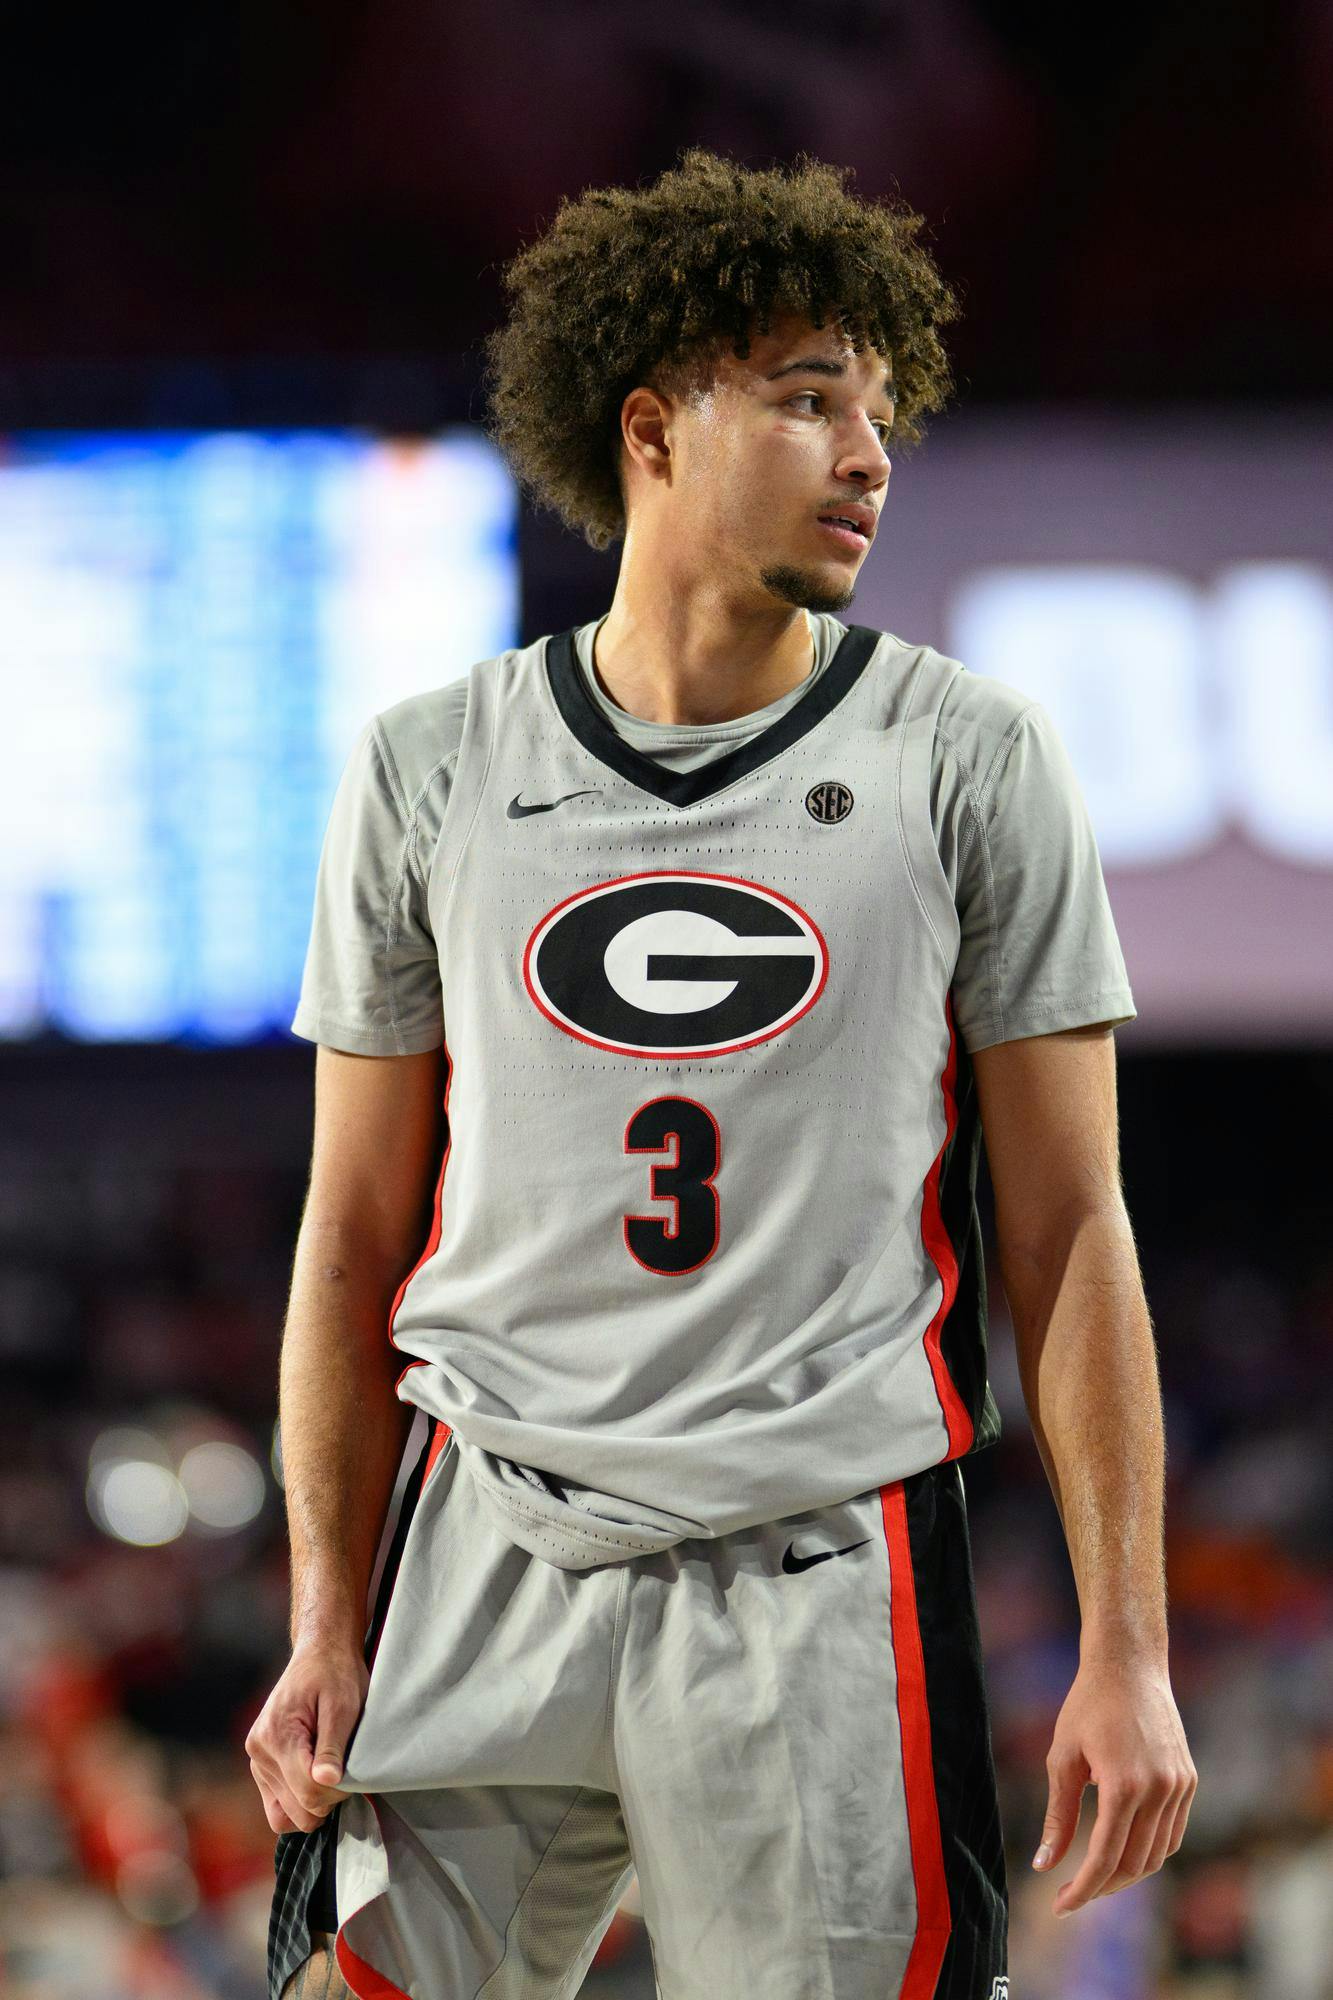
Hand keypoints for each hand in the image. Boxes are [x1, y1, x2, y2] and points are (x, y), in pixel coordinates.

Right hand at [244, 1638, 368, 1834]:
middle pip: (298, 1810)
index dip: (339, 1789)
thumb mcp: (342, 1705)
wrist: (319, 1653)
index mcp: (278, 1735)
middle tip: (345, 1769)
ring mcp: (257, 1761)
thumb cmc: (335, 1674)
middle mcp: (259, 1751)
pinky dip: (297, 1802)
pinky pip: (277, 1806)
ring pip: (285, 1815)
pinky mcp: (260, 1766)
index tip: (355, 1769)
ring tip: (330, 1772)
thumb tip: (327, 1781)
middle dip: (327, 1798)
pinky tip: (316, 1779)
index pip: (310, 1791)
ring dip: (312, 1803)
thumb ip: (333, 1746)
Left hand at [1033, 1655, 1196, 1915]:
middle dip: (1102, 1887)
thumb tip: (1044, 1864)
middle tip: (1072, 1894)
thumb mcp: (1062, 1757)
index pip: (1105, 1858)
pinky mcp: (1189, 1780)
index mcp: (1124, 1786)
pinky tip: (1124, 1849)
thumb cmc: (1087, 1706)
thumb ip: (1057, 1815)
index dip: (1082, 1889)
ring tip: (1095, 1876)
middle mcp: (1159, 1791)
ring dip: (1127, 1873)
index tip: (1060, 1906)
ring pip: (1158, 1854)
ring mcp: (1180, 1786)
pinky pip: (1173, 1833)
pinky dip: (1150, 1850)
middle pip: (1134, 1864)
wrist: (1130, 1665)